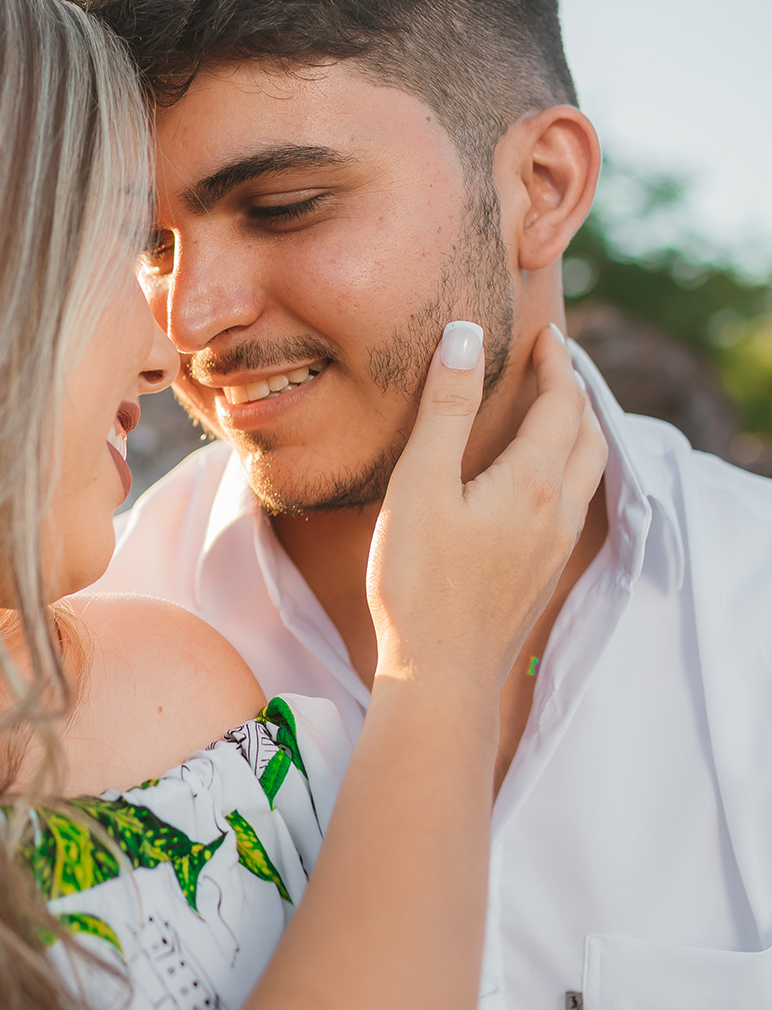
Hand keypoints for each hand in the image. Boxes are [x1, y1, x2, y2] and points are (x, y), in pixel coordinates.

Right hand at [367, 322, 605, 691]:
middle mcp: (559, 511)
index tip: (545, 334)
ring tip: (550, 413)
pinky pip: (570, 505)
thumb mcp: (421, 483)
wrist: (441, 676)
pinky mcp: (540, 576)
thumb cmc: (420, 581)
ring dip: (576, 432)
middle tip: (551, 365)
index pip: (563, 401)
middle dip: (574, 392)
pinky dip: (564, 471)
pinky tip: (534, 482)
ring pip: (586, 473)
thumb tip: (465, 336)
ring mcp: (554, 548)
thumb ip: (445, 408)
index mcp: (536, 480)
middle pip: (588, 434)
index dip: (556, 361)